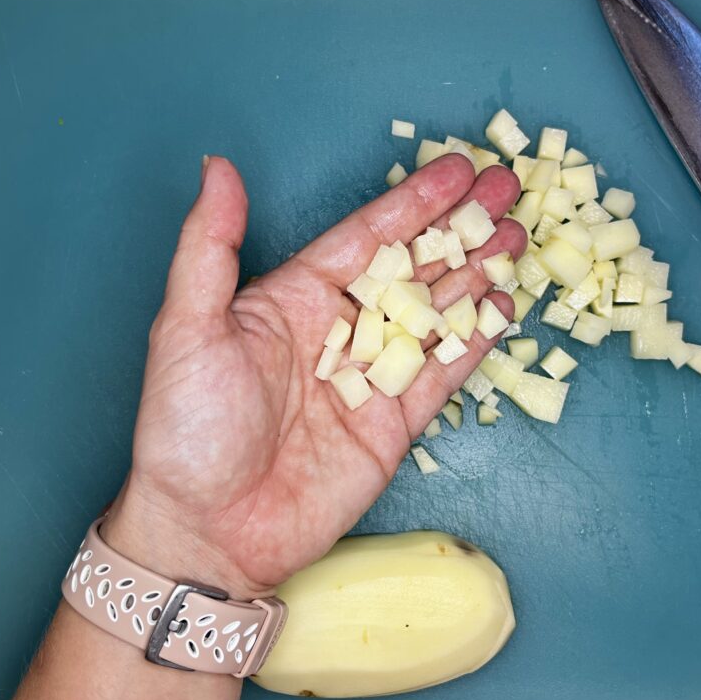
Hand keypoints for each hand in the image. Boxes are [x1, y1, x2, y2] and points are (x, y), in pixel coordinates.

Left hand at [103, 154, 525, 598]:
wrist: (207, 533)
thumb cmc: (185, 431)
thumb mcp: (187, 329)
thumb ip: (209, 247)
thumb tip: (217, 167)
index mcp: (292, 300)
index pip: (365, 237)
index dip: (414, 203)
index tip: (459, 171)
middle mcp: (336, 331)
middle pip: (410, 267)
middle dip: (459, 228)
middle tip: (508, 192)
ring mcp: (368, 378)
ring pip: (434, 314)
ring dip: (475, 275)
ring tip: (515, 239)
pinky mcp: (392, 426)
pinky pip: (441, 374)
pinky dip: (473, 342)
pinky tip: (501, 308)